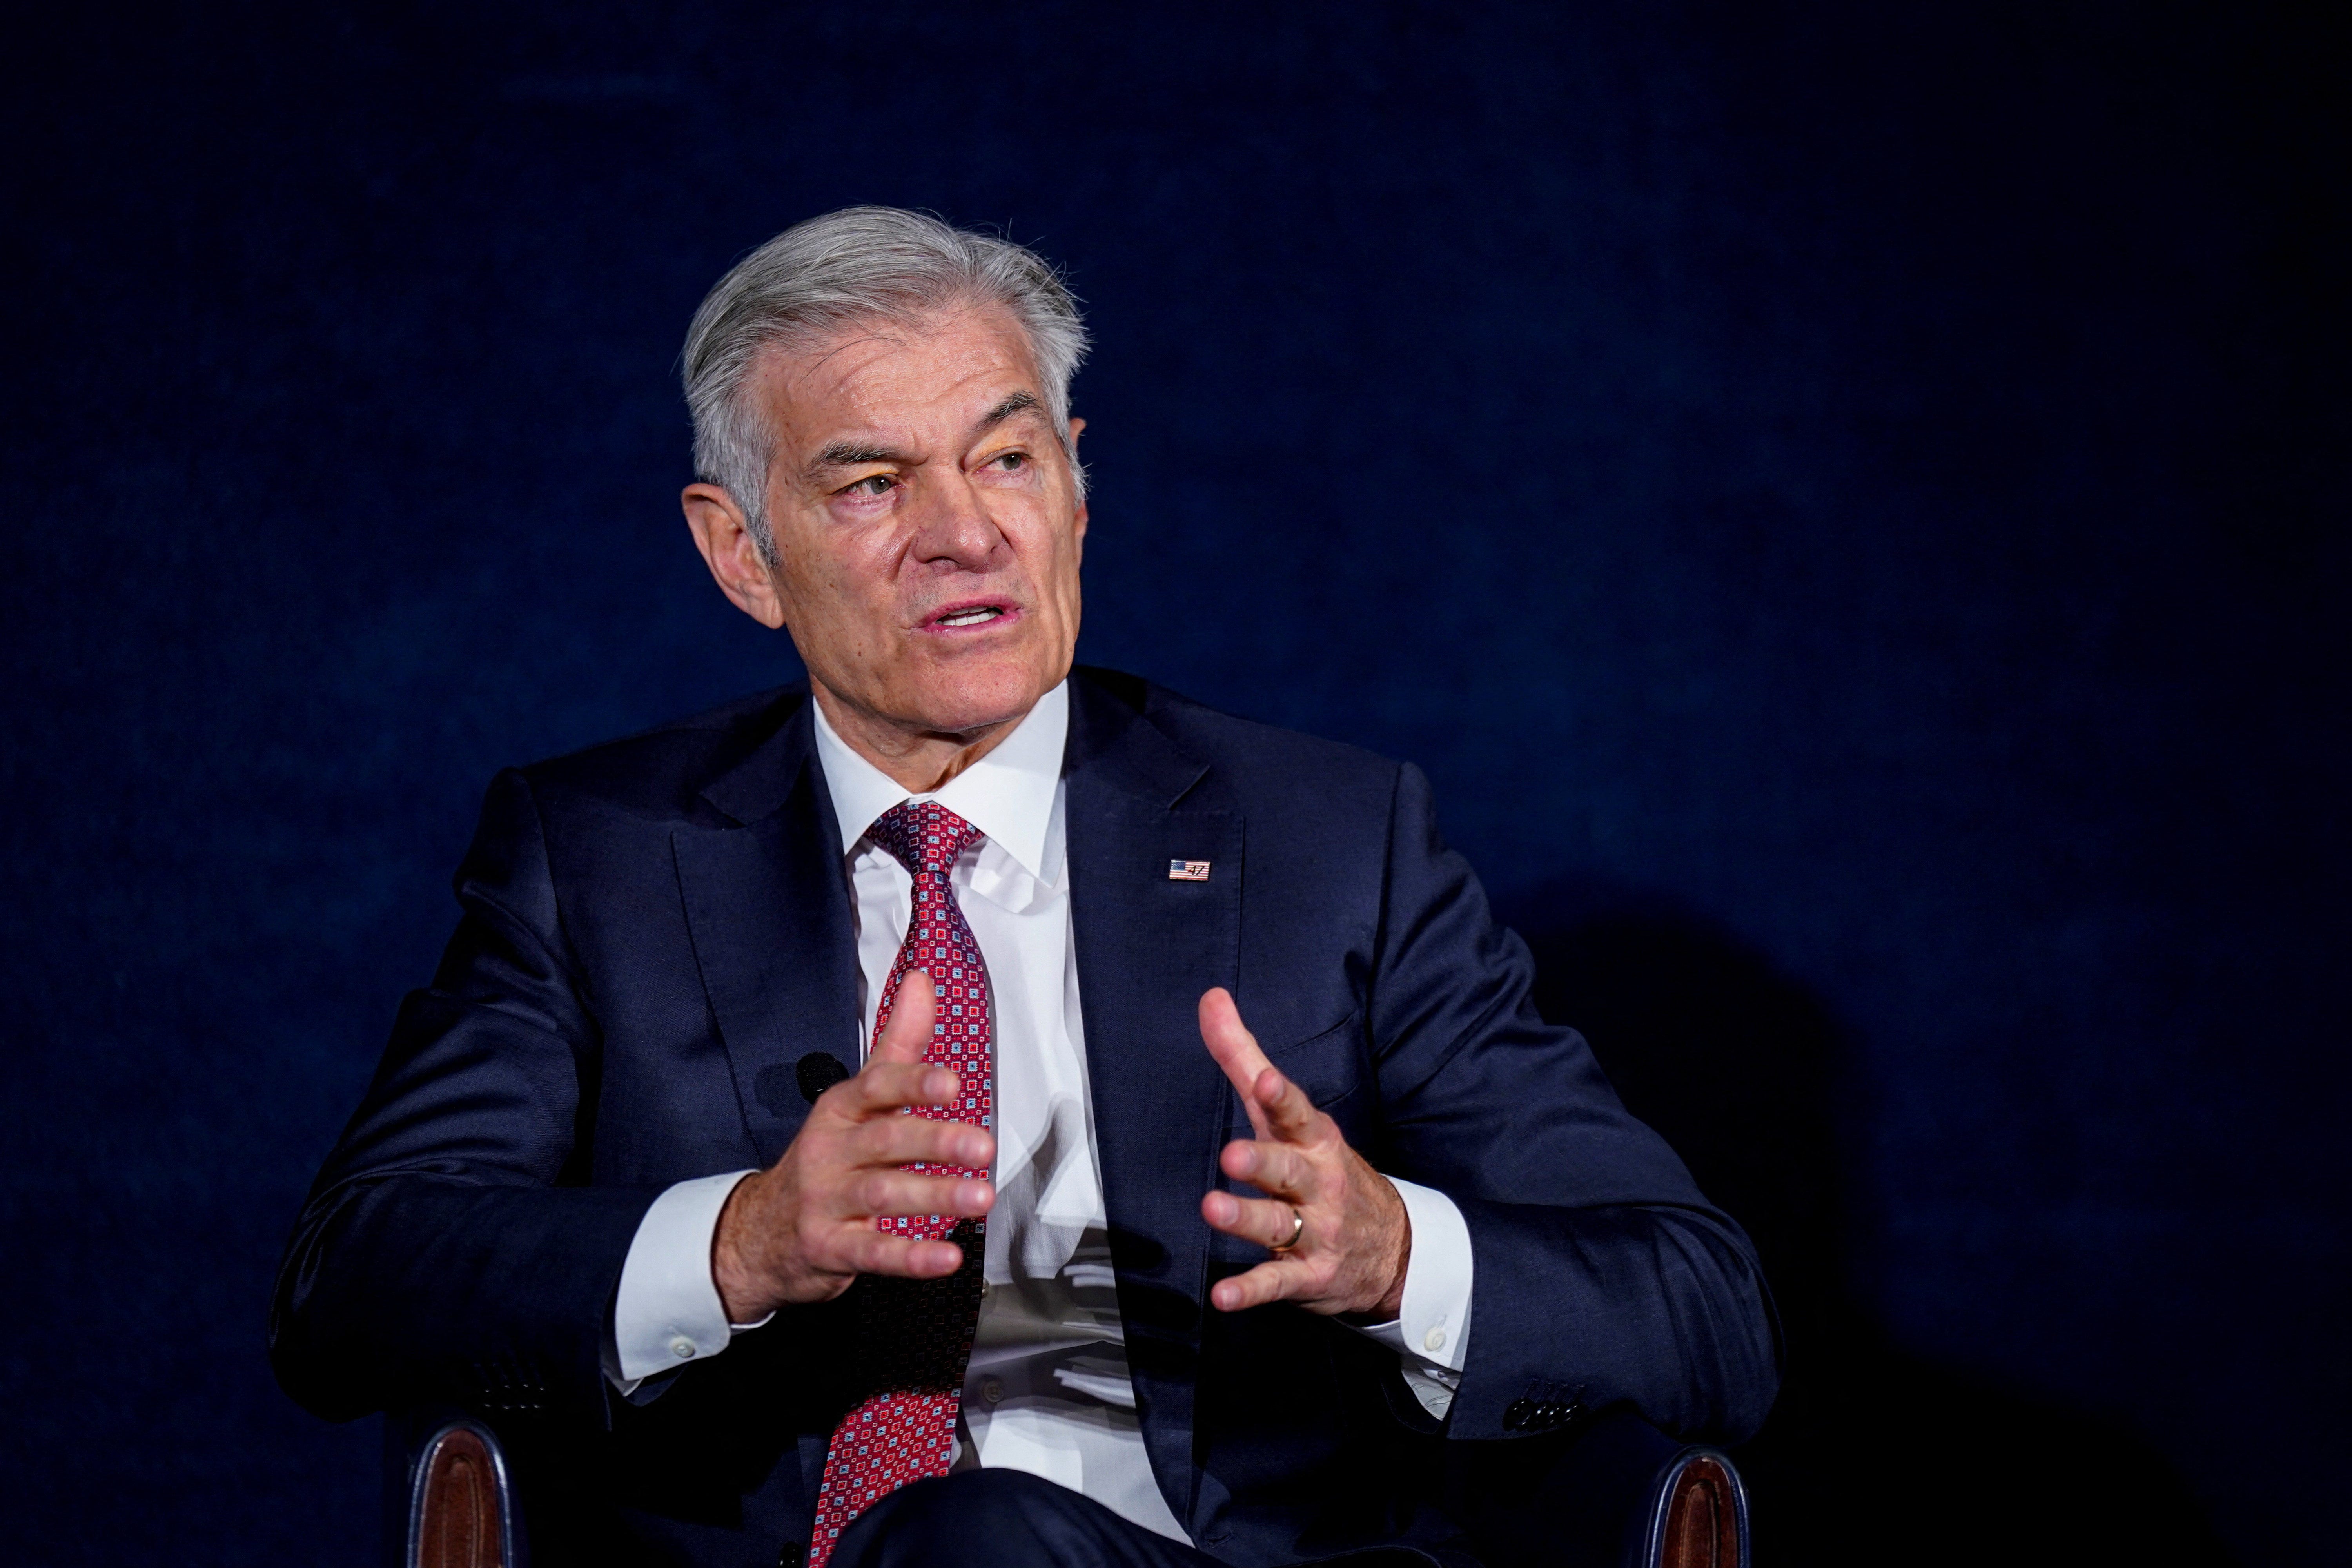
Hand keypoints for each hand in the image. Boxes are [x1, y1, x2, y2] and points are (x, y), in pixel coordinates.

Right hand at [713, 971, 994, 1320]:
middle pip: (884, 1141)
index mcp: (841, 1109)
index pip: (875, 1087)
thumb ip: (897, 1044)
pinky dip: (910, 1257)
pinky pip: (872, 1252)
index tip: (952, 1083)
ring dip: (935, 1196)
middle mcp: (831, 1151)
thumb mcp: (856, 1098)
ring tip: (981, 1197)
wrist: (761, 1230)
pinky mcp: (828, 1247)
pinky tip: (946, 1257)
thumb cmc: (826, 1158)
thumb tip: (921, 980)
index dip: (913, 1083)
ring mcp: (825, 1200)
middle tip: (983, 1147)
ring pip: (882, 1194)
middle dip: (935, 1142)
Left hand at [1196, 987, 1409, 1317]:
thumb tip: (1209, 998)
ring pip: (1279, 1223)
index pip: (1297, 1114)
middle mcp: (1317, 1182)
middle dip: (1261, 1161)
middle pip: (1286, 1168)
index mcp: (1313, 1140)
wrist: (1392, 1246)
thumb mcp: (1287, 1114)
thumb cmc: (1319, 1166)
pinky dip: (1251, 1290)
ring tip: (1213, 1210)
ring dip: (1247, 1219)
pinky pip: (1277, 1281)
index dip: (1282, 1097)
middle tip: (1232, 1155)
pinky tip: (1222, 1297)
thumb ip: (1244, 1059)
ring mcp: (1317, 1230)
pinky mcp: (1309, 1274)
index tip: (1266, 1079)